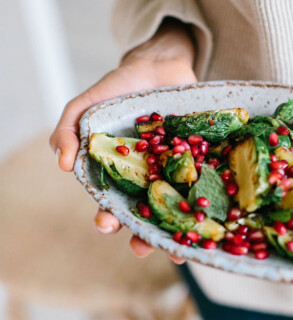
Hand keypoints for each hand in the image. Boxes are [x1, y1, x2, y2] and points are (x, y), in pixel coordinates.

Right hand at [49, 19, 195, 263]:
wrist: (160, 68)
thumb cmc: (121, 89)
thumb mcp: (86, 106)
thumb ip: (68, 130)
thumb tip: (60, 162)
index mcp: (121, 173)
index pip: (112, 203)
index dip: (108, 217)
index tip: (106, 225)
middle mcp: (149, 180)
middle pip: (145, 214)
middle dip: (140, 234)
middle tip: (139, 247)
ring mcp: (176, 174)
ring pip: (175, 210)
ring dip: (172, 232)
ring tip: (175, 251)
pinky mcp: (200, 164)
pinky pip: (203, 189)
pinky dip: (204, 206)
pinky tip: (205, 225)